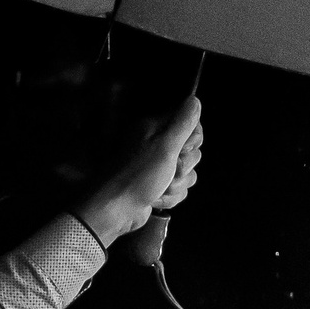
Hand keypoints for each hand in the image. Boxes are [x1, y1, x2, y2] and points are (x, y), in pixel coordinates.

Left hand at [73, 97, 203, 246]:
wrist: (115, 209)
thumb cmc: (139, 175)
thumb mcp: (164, 146)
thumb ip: (182, 123)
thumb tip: (194, 99)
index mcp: (155, 128)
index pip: (190, 124)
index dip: (192, 140)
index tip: (183, 149)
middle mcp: (157, 144)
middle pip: (192, 152)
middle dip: (185, 167)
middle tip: (171, 171)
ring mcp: (158, 167)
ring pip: (188, 174)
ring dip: (177, 185)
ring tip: (160, 188)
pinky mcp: (158, 186)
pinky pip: (179, 189)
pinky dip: (170, 197)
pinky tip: (156, 199)